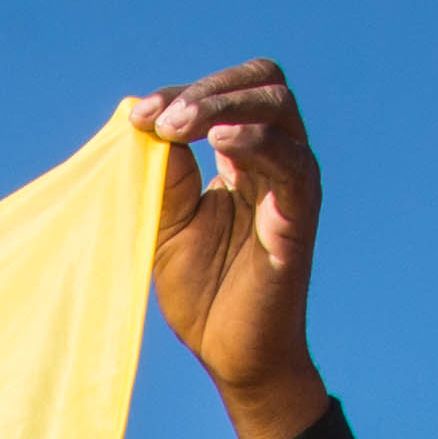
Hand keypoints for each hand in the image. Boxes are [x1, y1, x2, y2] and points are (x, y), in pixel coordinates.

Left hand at [134, 59, 329, 438]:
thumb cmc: (202, 292)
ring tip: (179, 126)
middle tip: (161, 119)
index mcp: (246, 156)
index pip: (228, 93)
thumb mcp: (168, 222)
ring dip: (223, 107)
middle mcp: (277, 159)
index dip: (184, 94)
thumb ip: (165, 174)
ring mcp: (293, 184)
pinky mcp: (299, 216)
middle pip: (262, 83)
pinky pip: (290, 162)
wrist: (231, 355)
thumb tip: (151, 124)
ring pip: (276, 109)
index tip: (138, 118)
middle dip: (207, 90)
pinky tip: (220, 142)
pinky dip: (256, 142)